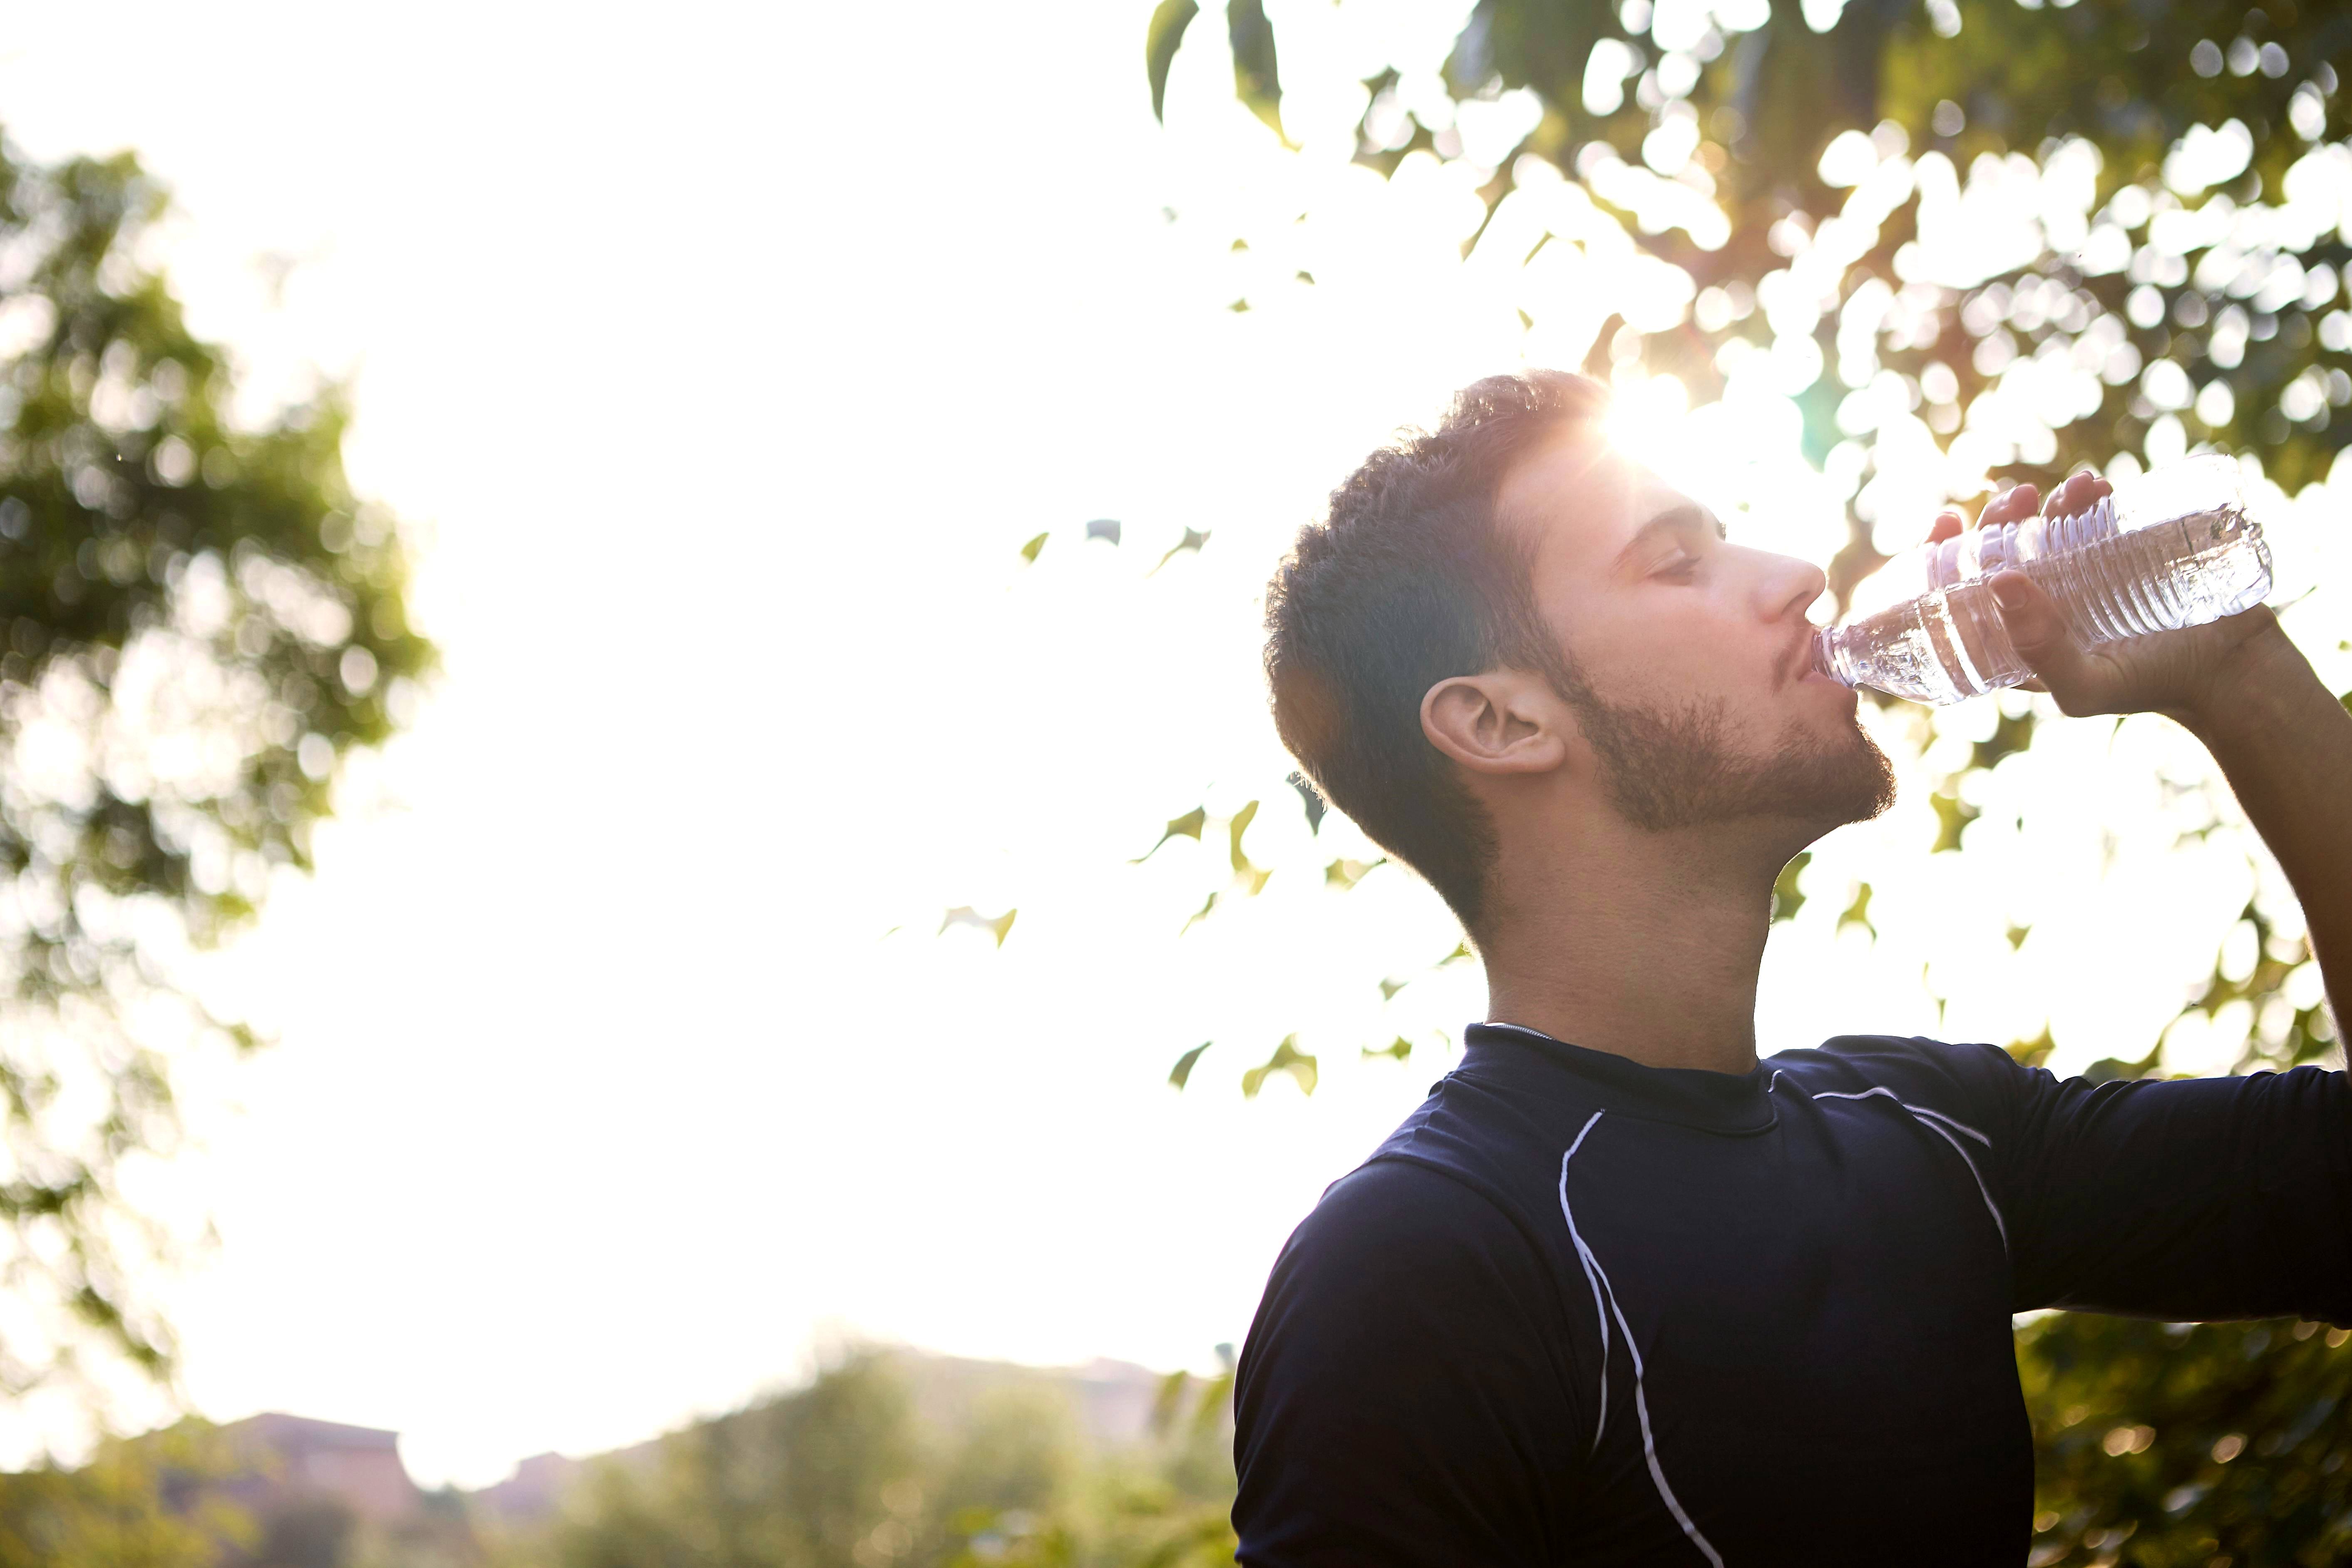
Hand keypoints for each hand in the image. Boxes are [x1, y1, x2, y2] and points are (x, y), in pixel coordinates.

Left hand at [1923, 474, 2290, 725]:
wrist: (2228, 670)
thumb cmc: (2148, 687)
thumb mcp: (2084, 687)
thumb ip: (2039, 650)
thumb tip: (1999, 581)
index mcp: (2015, 638)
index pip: (1959, 594)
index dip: (1942, 556)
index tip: (1948, 521)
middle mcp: (2042, 605)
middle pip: (2000, 552)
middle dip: (1999, 519)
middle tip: (2017, 498)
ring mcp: (2082, 578)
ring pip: (2046, 529)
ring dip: (2047, 501)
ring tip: (2071, 488)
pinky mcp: (2122, 555)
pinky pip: (2094, 518)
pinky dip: (2089, 497)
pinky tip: (2094, 485)